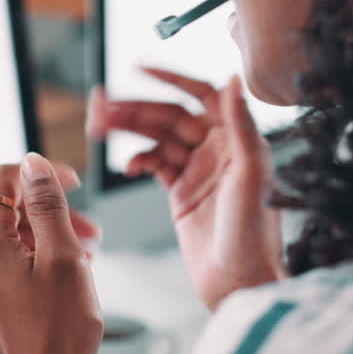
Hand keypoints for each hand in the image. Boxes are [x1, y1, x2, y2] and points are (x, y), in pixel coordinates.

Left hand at [0, 154, 102, 353]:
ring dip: (43, 237)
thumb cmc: (59, 333)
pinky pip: (0, 262)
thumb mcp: (64, 255)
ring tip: (81, 258)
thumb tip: (33, 164)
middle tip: (89, 232)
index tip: (71, 184)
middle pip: (7, 210)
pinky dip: (29, 259)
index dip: (42, 174)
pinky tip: (59, 276)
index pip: (4, 179)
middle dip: (50, 213)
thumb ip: (46, 202)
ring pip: (6, 237)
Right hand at [87, 69, 285, 309]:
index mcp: (236, 139)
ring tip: (99, 127)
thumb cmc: (254, 236)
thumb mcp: (251, 175)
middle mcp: (218, 149)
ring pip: (157, 138)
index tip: (137, 68)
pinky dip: (138, 160)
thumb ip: (241, 124)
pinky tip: (127, 165)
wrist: (241, 284)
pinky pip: (154, 165)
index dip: (169, 78)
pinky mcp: (182, 193)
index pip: (200, 94)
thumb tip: (233, 78)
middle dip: (134, 108)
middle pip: (169, 115)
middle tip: (100, 105)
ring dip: (128, 130)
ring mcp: (198, 170)